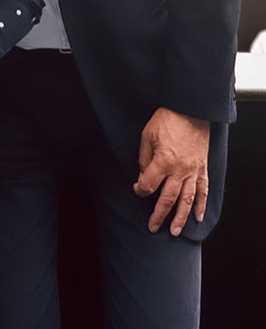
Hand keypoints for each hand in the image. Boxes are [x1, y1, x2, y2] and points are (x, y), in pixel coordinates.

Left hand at [133, 107, 209, 235]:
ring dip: (180, 217)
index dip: (140, 189)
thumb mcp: (147, 135)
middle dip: (159, 215)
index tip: (137, 189)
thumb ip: (144, 158)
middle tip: (153, 227)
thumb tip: (143, 176)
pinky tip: (198, 217)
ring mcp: (193, 171)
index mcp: (163, 161)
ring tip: (174, 231)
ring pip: (187, 200)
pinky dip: (201, 205)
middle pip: (168, 199)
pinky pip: (203, 190)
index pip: (149, 185)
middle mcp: (179, 170)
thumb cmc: (167, 119)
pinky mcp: (203, 168)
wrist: (190, 109)